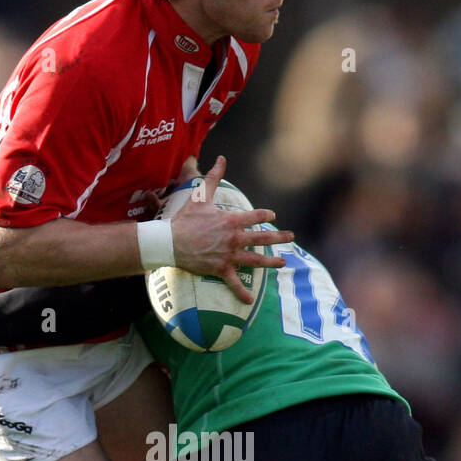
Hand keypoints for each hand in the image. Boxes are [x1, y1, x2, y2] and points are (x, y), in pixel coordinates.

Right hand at [168, 155, 293, 304]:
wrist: (170, 241)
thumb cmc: (185, 219)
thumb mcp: (200, 197)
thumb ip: (213, 178)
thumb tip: (221, 158)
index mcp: (231, 221)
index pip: (256, 216)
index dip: (265, 214)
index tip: (272, 215)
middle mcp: (233, 238)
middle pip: (262, 238)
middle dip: (279, 237)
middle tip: (291, 237)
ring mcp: (228, 255)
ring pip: (255, 260)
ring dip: (271, 262)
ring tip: (283, 262)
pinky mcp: (220, 269)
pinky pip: (234, 282)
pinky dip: (241, 293)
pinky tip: (250, 301)